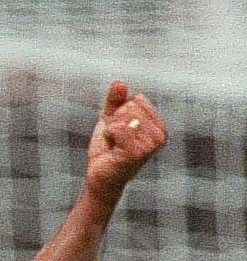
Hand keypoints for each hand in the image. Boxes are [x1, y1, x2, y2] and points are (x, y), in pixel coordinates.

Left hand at [85, 83, 166, 207]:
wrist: (100, 177)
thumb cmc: (108, 150)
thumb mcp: (111, 119)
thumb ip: (116, 100)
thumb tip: (119, 83)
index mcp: (159, 128)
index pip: (137, 100)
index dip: (120, 114)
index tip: (121, 132)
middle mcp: (160, 136)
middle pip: (130, 107)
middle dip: (115, 122)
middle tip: (116, 142)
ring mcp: (150, 145)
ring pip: (123, 116)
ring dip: (111, 130)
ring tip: (114, 146)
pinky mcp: (136, 152)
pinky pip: (118, 128)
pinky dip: (109, 135)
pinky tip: (112, 150)